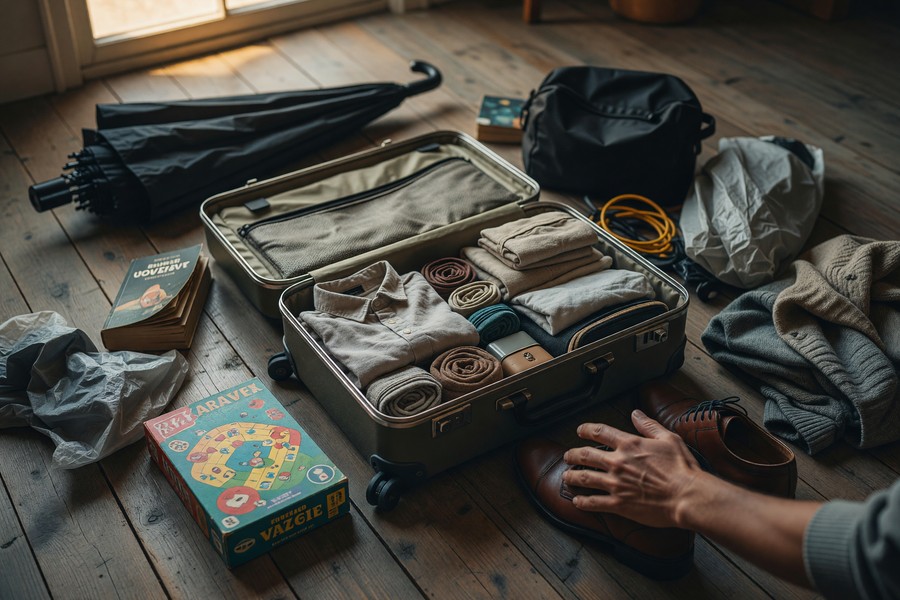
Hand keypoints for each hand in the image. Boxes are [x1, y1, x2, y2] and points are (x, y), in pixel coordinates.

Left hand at [562, 409, 704, 528]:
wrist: (687, 496)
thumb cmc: (682, 468)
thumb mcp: (668, 439)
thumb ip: (649, 425)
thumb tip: (636, 413)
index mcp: (629, 445)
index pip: (600, 432)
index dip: (586, 430)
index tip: (580, 431)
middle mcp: (618, 462)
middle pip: (586, 455)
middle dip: (573, 454)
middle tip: (568, 456)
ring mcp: (616, 483)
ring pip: (585, 478)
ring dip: (572, 476)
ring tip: (566, 476)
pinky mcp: (619, 503)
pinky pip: (594, 502)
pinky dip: (582, 502)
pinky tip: (577, 501)